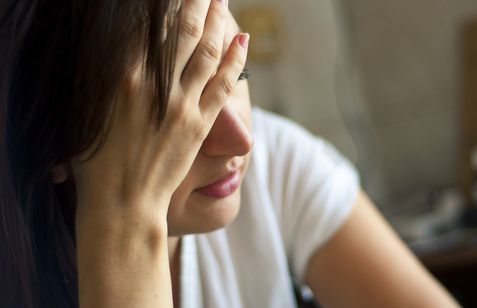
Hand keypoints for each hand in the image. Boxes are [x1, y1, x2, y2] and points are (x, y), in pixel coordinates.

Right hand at [72, 0, 248, 216]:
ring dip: (217, 22)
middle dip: (195, 3)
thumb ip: (104, 80)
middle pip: (182, 32)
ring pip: (206, 52)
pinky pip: (222, 85)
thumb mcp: (87, 113)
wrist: (122, 202)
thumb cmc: (95, 162)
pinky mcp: (200, 124)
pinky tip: (243, 41)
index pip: (149, 28)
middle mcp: (155, 85)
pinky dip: (234, 61)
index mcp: (122, 78)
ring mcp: (181, 104)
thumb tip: (122, 54)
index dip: (165, 6)